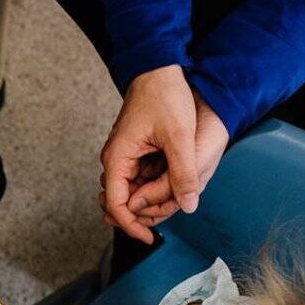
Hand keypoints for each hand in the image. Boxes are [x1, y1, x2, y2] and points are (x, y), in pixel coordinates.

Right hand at [98, 66, 200, 243]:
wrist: (159, 66)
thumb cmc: (164, 95)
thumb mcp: (178, 137)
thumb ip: (183, 173)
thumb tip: (189, 204)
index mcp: (118, 158)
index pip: (115, 205)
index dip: (131, 226)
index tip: (147, 238)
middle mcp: (115, 160)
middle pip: (120, 202)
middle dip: (142, 215)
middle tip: (168, 217)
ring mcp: (123, 155)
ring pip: (130, 191)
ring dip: (150, 201)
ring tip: (175, 200)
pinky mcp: (133, 150)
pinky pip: (138, 177)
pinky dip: (152, 186)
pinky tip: (171, 185)